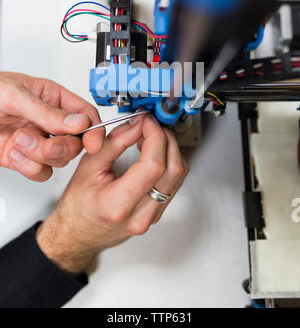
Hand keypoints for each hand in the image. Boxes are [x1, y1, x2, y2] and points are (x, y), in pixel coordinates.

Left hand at [0, 72, 104, 180]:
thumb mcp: (14, 94)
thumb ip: (48, 112)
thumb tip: (78, 123)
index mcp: (52, 98)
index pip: (85, 115)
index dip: (93, 130)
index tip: (93, 143)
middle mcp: (48, 122)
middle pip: (75, 143)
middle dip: (58, 146)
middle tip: (41, 140)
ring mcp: (36, 142)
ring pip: (59, 160)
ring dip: (39, 155)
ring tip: (19, 141)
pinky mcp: (23, 159)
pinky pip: (41, 172)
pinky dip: (28, 167)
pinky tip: (13, 153)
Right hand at [36, 114, 188, 275]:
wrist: (78, 233)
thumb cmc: (78, 206)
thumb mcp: (88, 166)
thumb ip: (115, 142)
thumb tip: (138, 124)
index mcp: (118, 205)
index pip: (153, 165)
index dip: (155, 137)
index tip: (148, 121)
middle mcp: (140, 215)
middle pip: (173, 169)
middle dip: (165, 139)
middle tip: (151, 124)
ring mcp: (152, 216)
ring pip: (178, 175)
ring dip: (169, 148)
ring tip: (150, 136)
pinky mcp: (157, 212)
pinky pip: (174, 182)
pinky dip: (168, 160)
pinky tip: (153, 151)